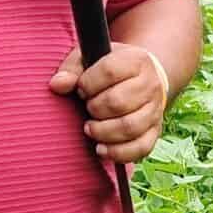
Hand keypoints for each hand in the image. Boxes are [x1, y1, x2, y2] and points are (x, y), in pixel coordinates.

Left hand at [48, 42, 169, 165]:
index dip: (88, 83)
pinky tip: (101, 148)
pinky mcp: (156, 131)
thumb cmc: (109, 70)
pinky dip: (118, 152)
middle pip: (119, 102)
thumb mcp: (90, 60)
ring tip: (90, 128)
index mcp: (136, 60)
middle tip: (87, 108)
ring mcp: (155, 110)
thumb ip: (72, 70)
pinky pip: (140, 148)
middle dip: (94, 109)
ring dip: (103, 132)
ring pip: (130, 127)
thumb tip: (57, 85)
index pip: (110, 71)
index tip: (82, 89)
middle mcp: (150, 84)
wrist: (142, 79)